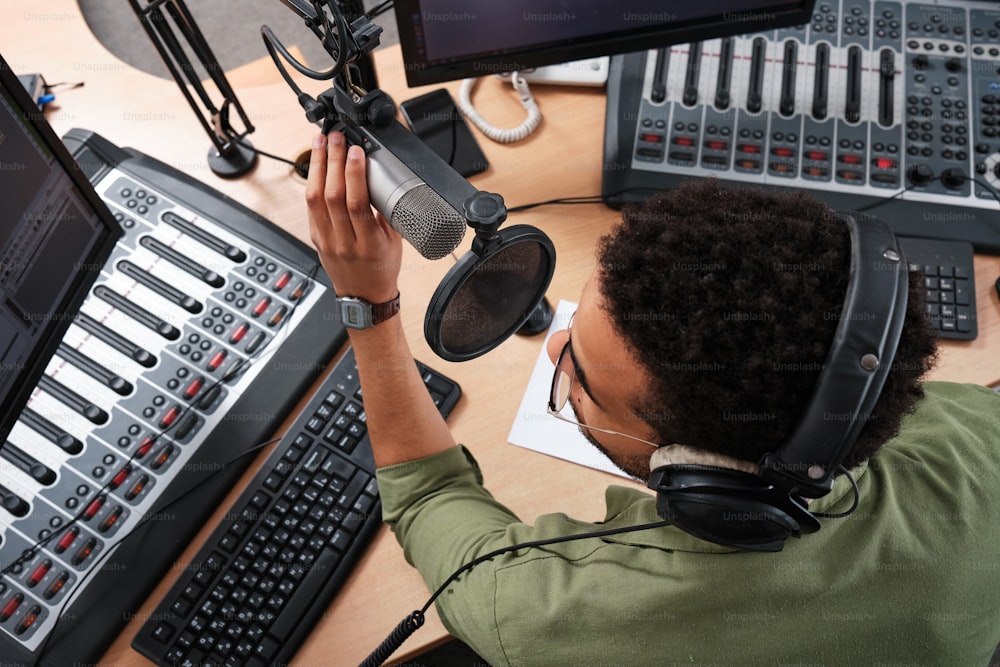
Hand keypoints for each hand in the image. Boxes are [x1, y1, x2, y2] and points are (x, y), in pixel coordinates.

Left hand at [305, 132, 402, 303]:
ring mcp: (326, 240)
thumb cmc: (382, 269)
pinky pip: (310, 206)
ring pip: (315, 198)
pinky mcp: (315, 237)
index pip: (356, 203)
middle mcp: (344, 242)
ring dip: (317, 166)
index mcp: (369, 244)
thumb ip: (385, 212)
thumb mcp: (394, 241)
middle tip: (336, 137)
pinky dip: (312, 181)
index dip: (354, 174)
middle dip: (333, 161)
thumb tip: (380, 179)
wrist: (364, 296)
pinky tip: (315, 165)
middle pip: (332, 195)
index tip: (356, 151)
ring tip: (320, 143)